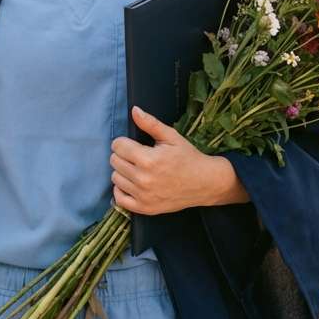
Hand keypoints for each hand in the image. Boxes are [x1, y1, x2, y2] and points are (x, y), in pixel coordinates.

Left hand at [110, 106, 249, 213]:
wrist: (204, 183)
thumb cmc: (188, 157)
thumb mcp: (172, 137)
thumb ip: (151, 123)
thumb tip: (134, 110)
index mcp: (149, 159)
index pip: (118, 146)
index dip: (123, 142)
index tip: (132, 143)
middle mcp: (143, 179)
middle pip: (114, 161)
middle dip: (122, 155)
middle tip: (136, 155)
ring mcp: (143, 196)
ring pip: (115, 178)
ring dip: (122, 171)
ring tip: (136, 168)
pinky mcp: (145, 208)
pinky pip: (119, 199)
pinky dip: (120, 190)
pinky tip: (130, 183)